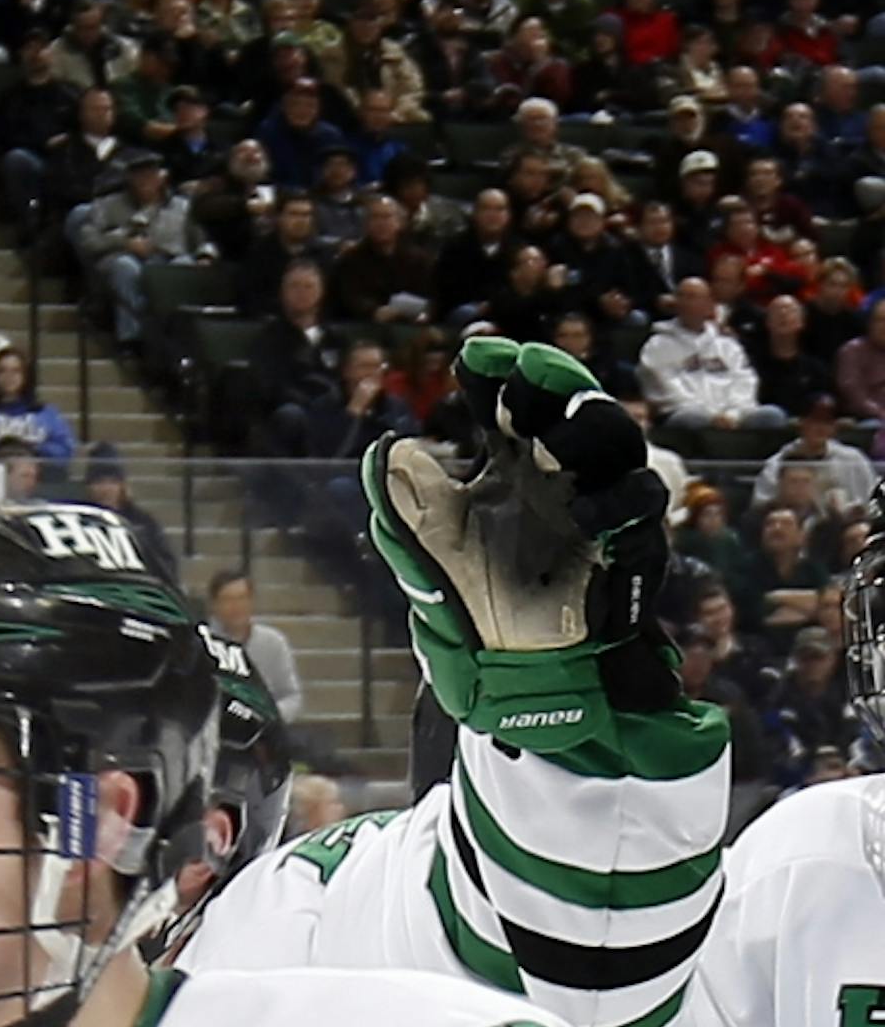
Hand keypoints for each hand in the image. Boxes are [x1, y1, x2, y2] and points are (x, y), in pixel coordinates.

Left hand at [363, 335, 674, 748]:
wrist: (513, 668)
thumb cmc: (472, 595)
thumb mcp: (426, 541)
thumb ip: (404, 496)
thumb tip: (386, 450)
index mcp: (507, 458)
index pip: (508, 396)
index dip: (499, 371)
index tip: (477, 357)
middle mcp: (556, 468)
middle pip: (568, 401)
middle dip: (549, 383)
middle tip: (523, 376)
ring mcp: (597, 499)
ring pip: (616, 438)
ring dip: (587, 429)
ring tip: (552, 441)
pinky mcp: (628, 542)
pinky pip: (640, 506)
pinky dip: (615, 502)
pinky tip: (582, 513)